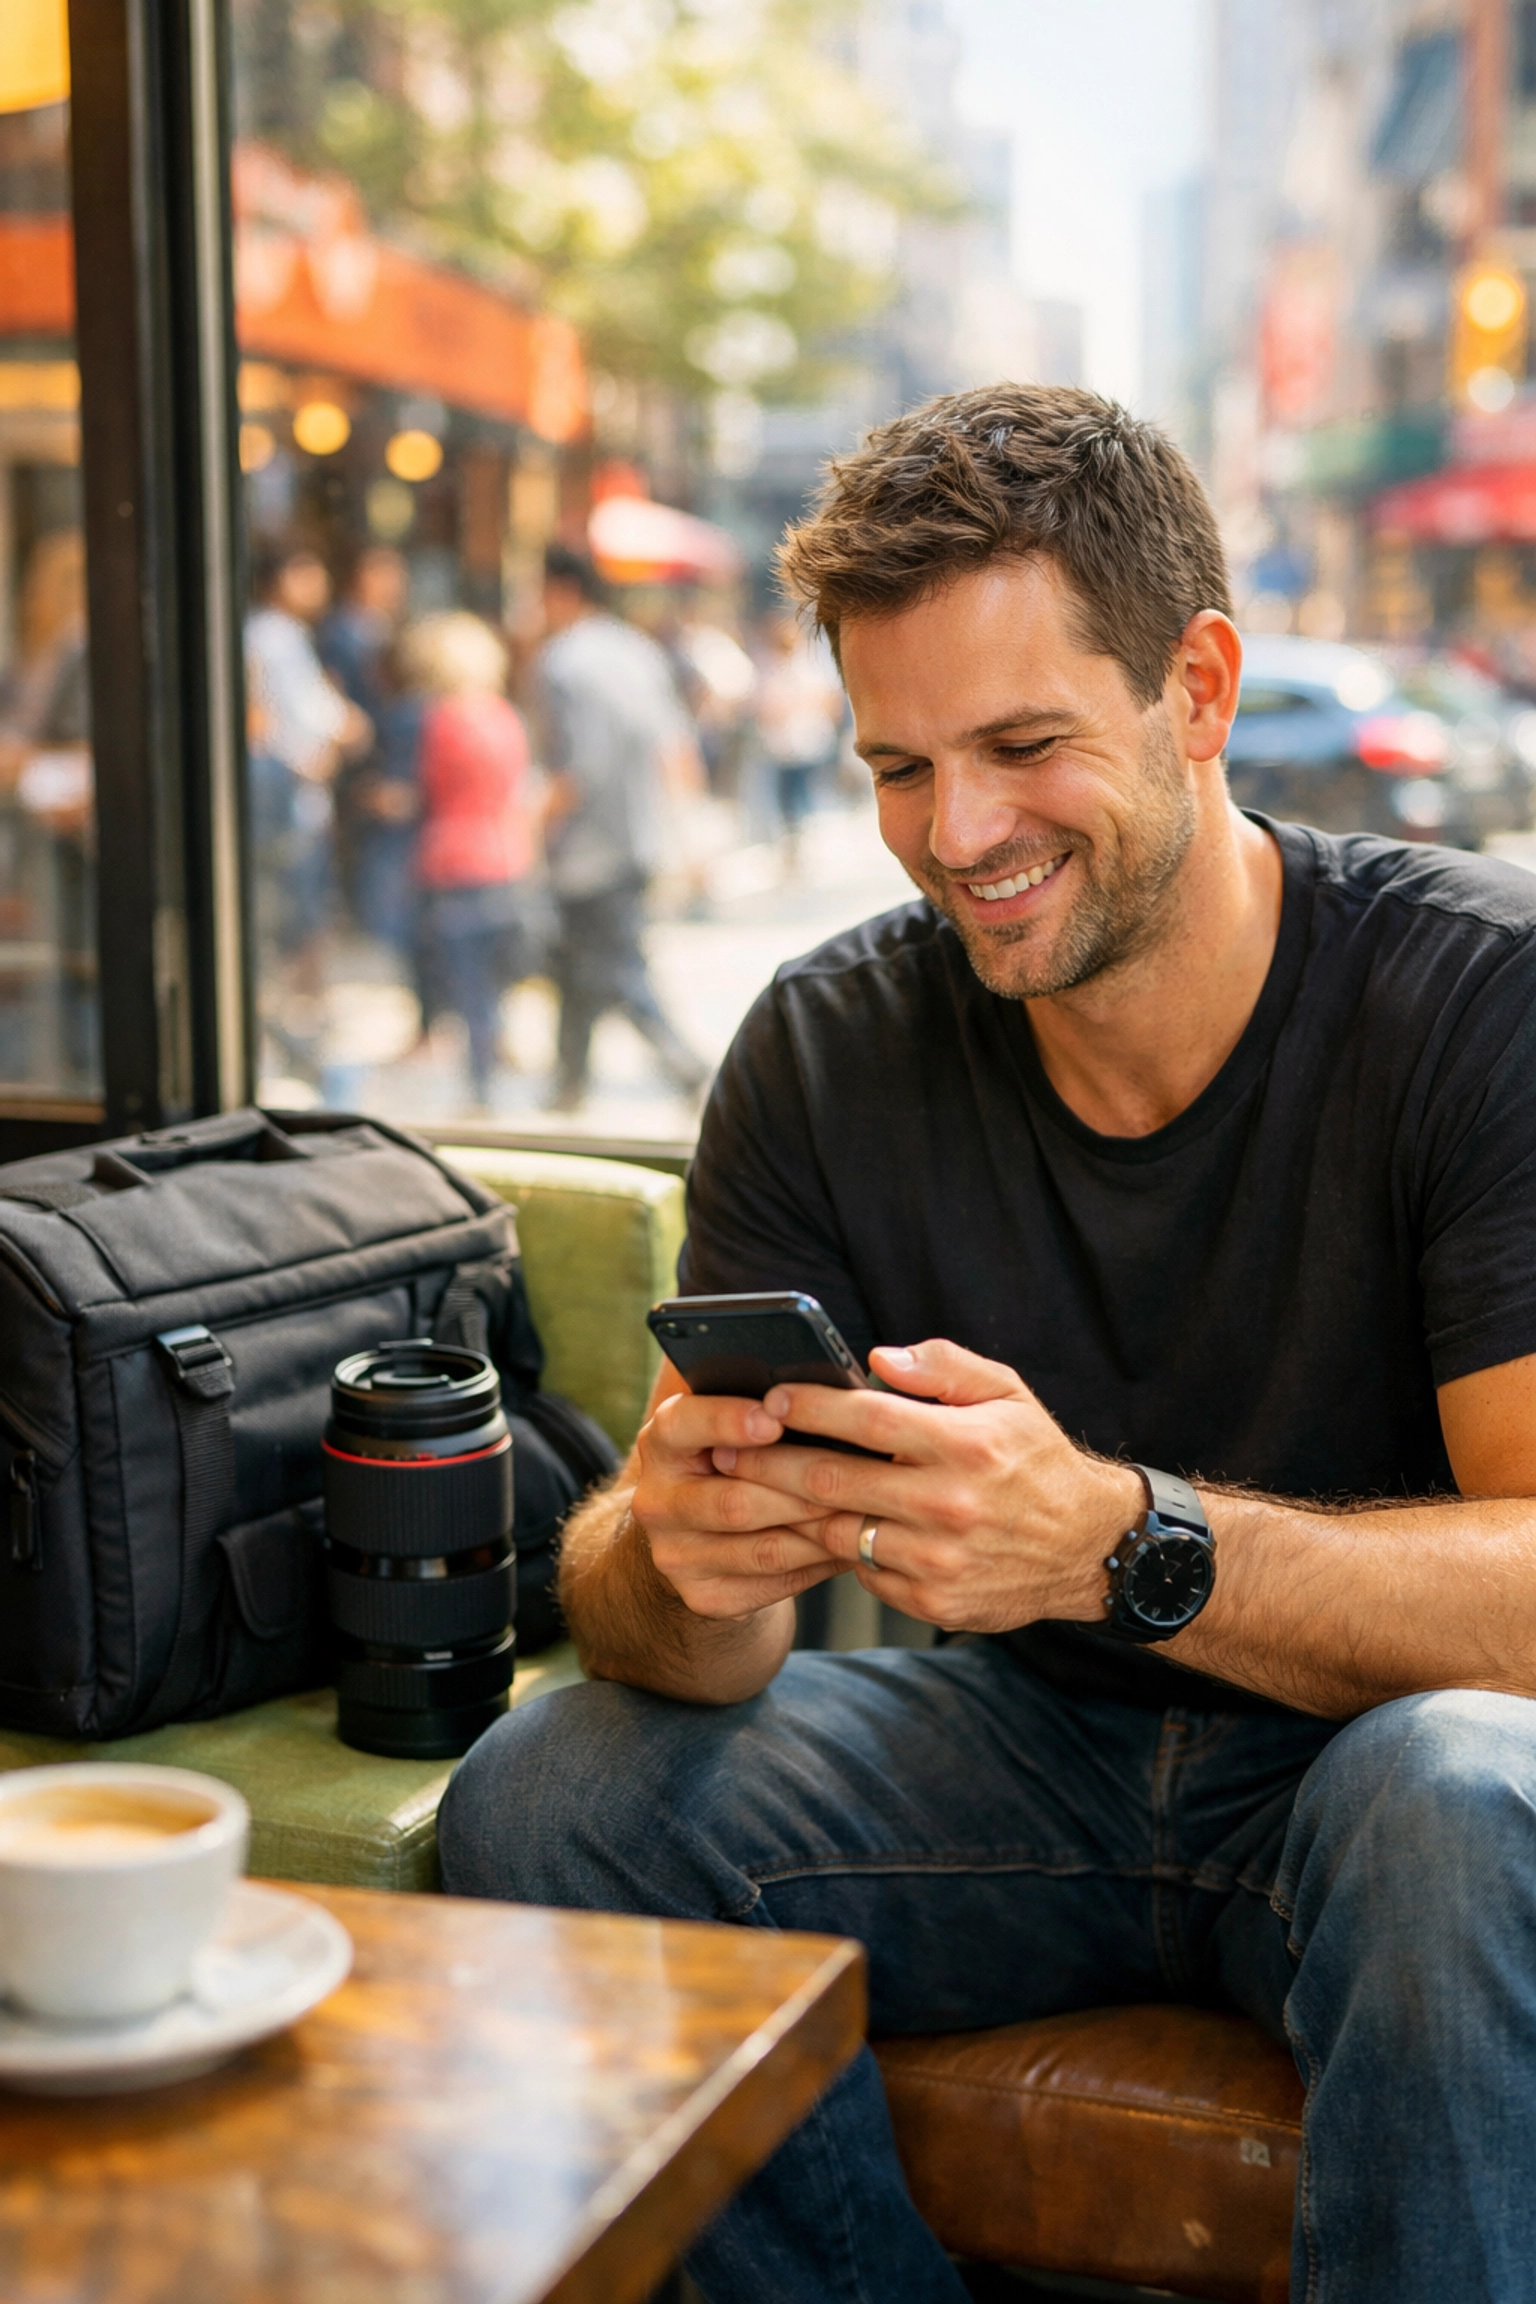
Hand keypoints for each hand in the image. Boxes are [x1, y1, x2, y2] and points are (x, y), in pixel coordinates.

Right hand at [631, 1389, 841, 1619]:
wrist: (696, 1536)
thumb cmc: (737, 1460)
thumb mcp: (731, 1423)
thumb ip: (763, 1405)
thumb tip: (827, 1391)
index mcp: (664, 1441)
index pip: (685, 1424)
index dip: (729, 1420)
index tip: (773, 1417)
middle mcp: (656, 1499)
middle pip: (735, 1501)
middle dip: (801, 1490)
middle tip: (856, 1478)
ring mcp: (675, 1554)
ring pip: (763, 1549)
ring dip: (821, 1532)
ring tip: (868, 1514)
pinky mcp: (702, 1596)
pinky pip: (774, 1583)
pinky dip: (818, 1563)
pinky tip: (851, 1545)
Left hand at [710, 1340, 1141, 1633]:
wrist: (1089, 1548)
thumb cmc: (1035, 1459)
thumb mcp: (1007, 1394)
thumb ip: (942, 1368)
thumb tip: (877, 1358)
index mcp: (964, 1445)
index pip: (865, 1419)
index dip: (809, 1407)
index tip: (769, 1397)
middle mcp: (948, 1505)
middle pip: (830, 1482)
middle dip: (766, 1464)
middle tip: (724, 1451)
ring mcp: (937, 1560)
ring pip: (835, 1533)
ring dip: (788, 1513)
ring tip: (747, 1493)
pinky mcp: (932, 1601)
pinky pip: (861, 1572)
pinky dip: (837, 1549)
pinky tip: (814, 1530)